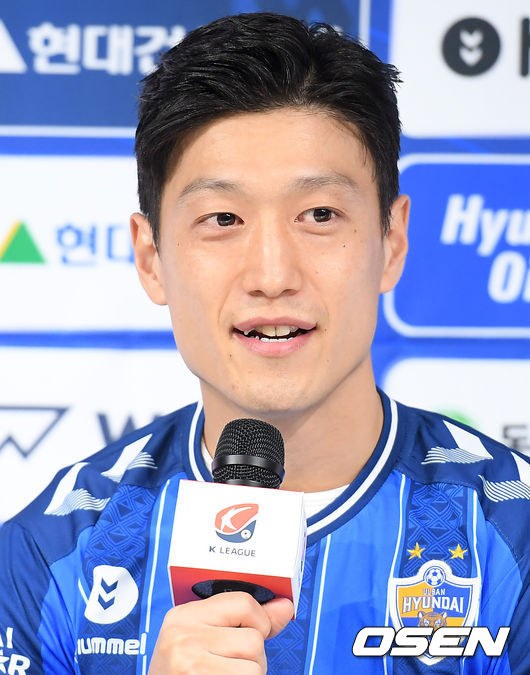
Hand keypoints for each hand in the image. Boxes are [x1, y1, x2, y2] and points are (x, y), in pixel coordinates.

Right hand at [148, 592, 293, 673]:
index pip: (243, 602)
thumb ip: (246, 620)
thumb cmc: (185, 672)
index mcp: (184, 615)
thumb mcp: (204, 640)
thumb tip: (285, 606)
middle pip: (254, 639)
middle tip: (228, 667)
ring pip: (255, 665)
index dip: (258, 622)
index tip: (252, 634)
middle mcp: (183, 635)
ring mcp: (189, 661)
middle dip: (253, 659)